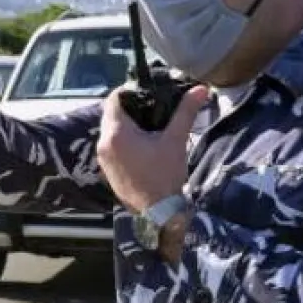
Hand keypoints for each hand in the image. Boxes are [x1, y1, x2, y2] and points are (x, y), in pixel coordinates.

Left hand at [97, 83, 210, 211]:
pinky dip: (123, 141)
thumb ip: (185, 112)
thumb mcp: (175, 140)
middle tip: (151, 107)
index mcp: (116, 133)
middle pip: (111, 115)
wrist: (158, 213)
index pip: (113, 99)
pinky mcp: (107, 170)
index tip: (145, 91)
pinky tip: (142, 144)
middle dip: (129, 109)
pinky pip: (111, 147)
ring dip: (126, 126)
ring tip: (148, 125)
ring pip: (111, 132)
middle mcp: (103, 144)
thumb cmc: (165, 175)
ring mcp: (103, 159)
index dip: (128, 91)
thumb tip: (200, 89)